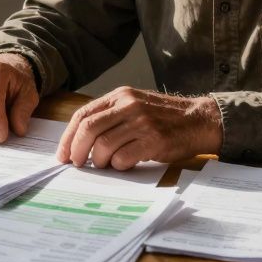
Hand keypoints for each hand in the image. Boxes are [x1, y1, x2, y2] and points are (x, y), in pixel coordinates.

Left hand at [57, 87, 221, 169]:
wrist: (198, 120)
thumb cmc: (163, 117)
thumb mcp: (135, 105)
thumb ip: (111, 116)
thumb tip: (80, 141)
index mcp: (120, 95)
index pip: (83, 114)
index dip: (69, 137)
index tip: (63, 154)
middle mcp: (129, 105)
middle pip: (89, 129)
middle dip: (77, 150)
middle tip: (77, 163)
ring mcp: (141, 122)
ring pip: (104, 145)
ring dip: (99, 161)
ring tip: (104, 165)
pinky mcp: (153, 140)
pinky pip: (123, 158)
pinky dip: (118, 166)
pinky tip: (123, 165)